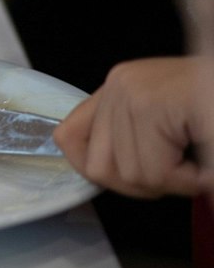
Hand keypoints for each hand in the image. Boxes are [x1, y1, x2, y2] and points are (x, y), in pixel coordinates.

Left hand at [55, 58, 213, 198]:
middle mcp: (120, 83)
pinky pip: (155, 171)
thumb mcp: (171, 129)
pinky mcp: (154, 104)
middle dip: (147, 184)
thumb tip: (91, 170)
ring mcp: (134, 91)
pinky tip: (204, 161)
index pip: (68, 137)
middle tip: (185, 168)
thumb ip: (132, 143)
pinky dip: (188, 181)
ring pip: (131, 176)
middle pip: (98, 168)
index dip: (93, 170)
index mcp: (122, 87)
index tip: (135, 179)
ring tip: (200, 159)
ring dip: (175, 182)